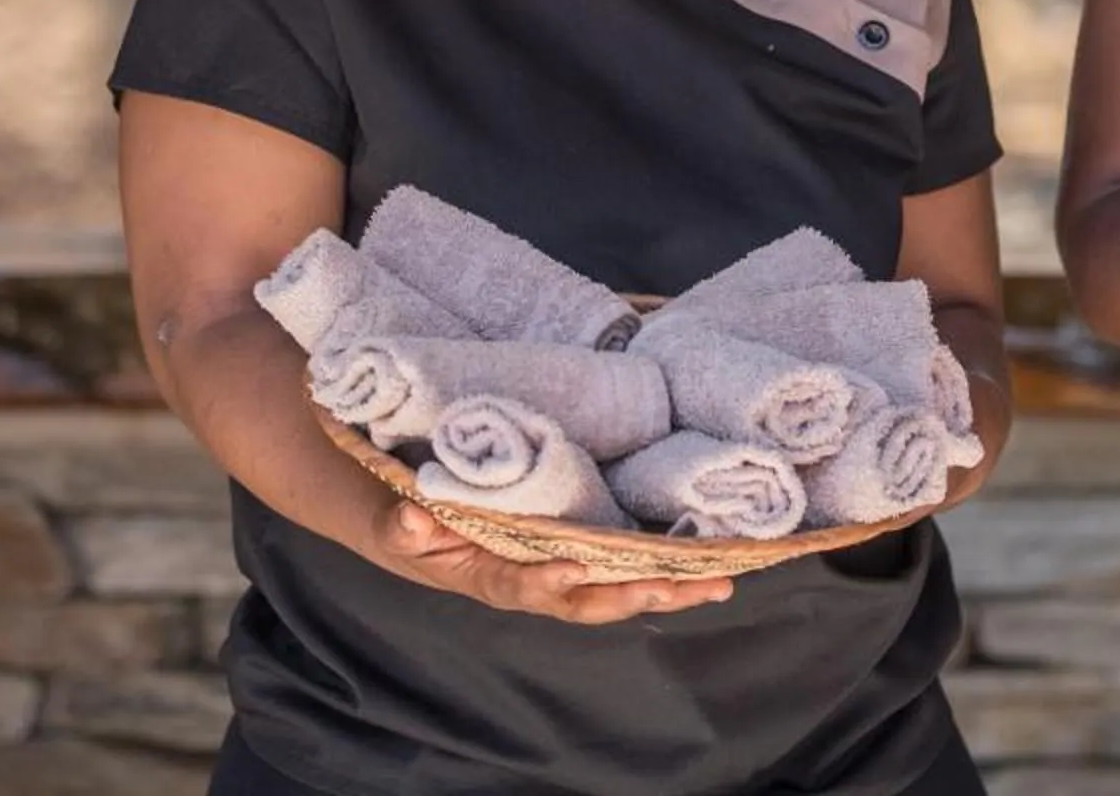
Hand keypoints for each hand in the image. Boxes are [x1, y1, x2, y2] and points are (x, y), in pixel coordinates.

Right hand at [364, 501, 734, 621]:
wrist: (420, 526)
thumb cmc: (414, 524)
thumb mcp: (399, 523)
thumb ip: (404, 526)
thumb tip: (412, 518)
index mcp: (490, 577)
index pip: (522, 585)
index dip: (546, 581)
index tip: (574, 566)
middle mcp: (534, 581)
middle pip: (590, 600)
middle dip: (637, 595)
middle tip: (685, 586)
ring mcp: (560, 571)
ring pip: (618, 588)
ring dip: (668, 588)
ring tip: (720, 582)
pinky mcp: (579, 552)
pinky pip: (623, 567)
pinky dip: (664, 567)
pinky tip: (708, 559)